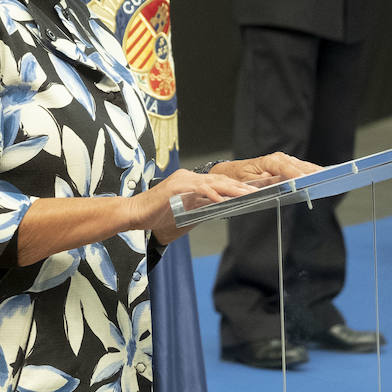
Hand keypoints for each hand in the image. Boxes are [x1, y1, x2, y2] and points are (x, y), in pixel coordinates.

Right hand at [128, 168, 260, 243]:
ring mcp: (181, 180)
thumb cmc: (157, 215)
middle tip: (256, 192)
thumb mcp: (185, 211)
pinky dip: (211, 194)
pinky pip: (198, 189)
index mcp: (190, 180)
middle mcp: (188, 176)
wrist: (135, 214)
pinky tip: (222, 199)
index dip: (235, 186)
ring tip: (245, 195)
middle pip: (219, 180)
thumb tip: (221, 208)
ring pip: (212, 182)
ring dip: (230, 189)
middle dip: (239, 186)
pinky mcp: (175, 187)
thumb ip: (201, 207)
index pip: (218, 182)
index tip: (251, 192)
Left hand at [212, 151, 321, 183]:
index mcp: (269, 161)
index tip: (306, 181)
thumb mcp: (248, 183)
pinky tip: (322, 178)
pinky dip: (313, 173)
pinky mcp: (288, 165)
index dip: (296, 174)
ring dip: (316, 172)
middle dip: (314, 172)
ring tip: (331, 178)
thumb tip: (281, 183)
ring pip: (304, 167)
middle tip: (328, 178)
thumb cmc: (239, 178)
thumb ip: (265, 183)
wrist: (234, 172)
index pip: (286, 167)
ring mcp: (285, 161)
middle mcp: (279, 158)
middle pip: (300, 166)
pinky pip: (302, 169)